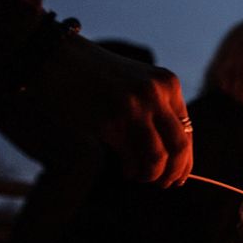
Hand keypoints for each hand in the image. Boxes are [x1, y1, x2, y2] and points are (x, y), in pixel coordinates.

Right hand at [37, 36, 192, 186]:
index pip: (187, 130)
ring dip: (152, 175)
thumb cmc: (96, 74)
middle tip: (166, 184)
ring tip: (143, 178)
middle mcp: (154, 95)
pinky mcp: (108, 122)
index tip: (180, 176)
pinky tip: (127, 171)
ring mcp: (132, 108)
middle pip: (178, 147)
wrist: (55, 57)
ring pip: (157, 157)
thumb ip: (158, 107)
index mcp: (167, 84)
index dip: (185, 158)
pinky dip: (131, 170)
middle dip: (175, 172)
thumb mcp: (139, 81)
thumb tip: (175, 154)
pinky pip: (130, 158)